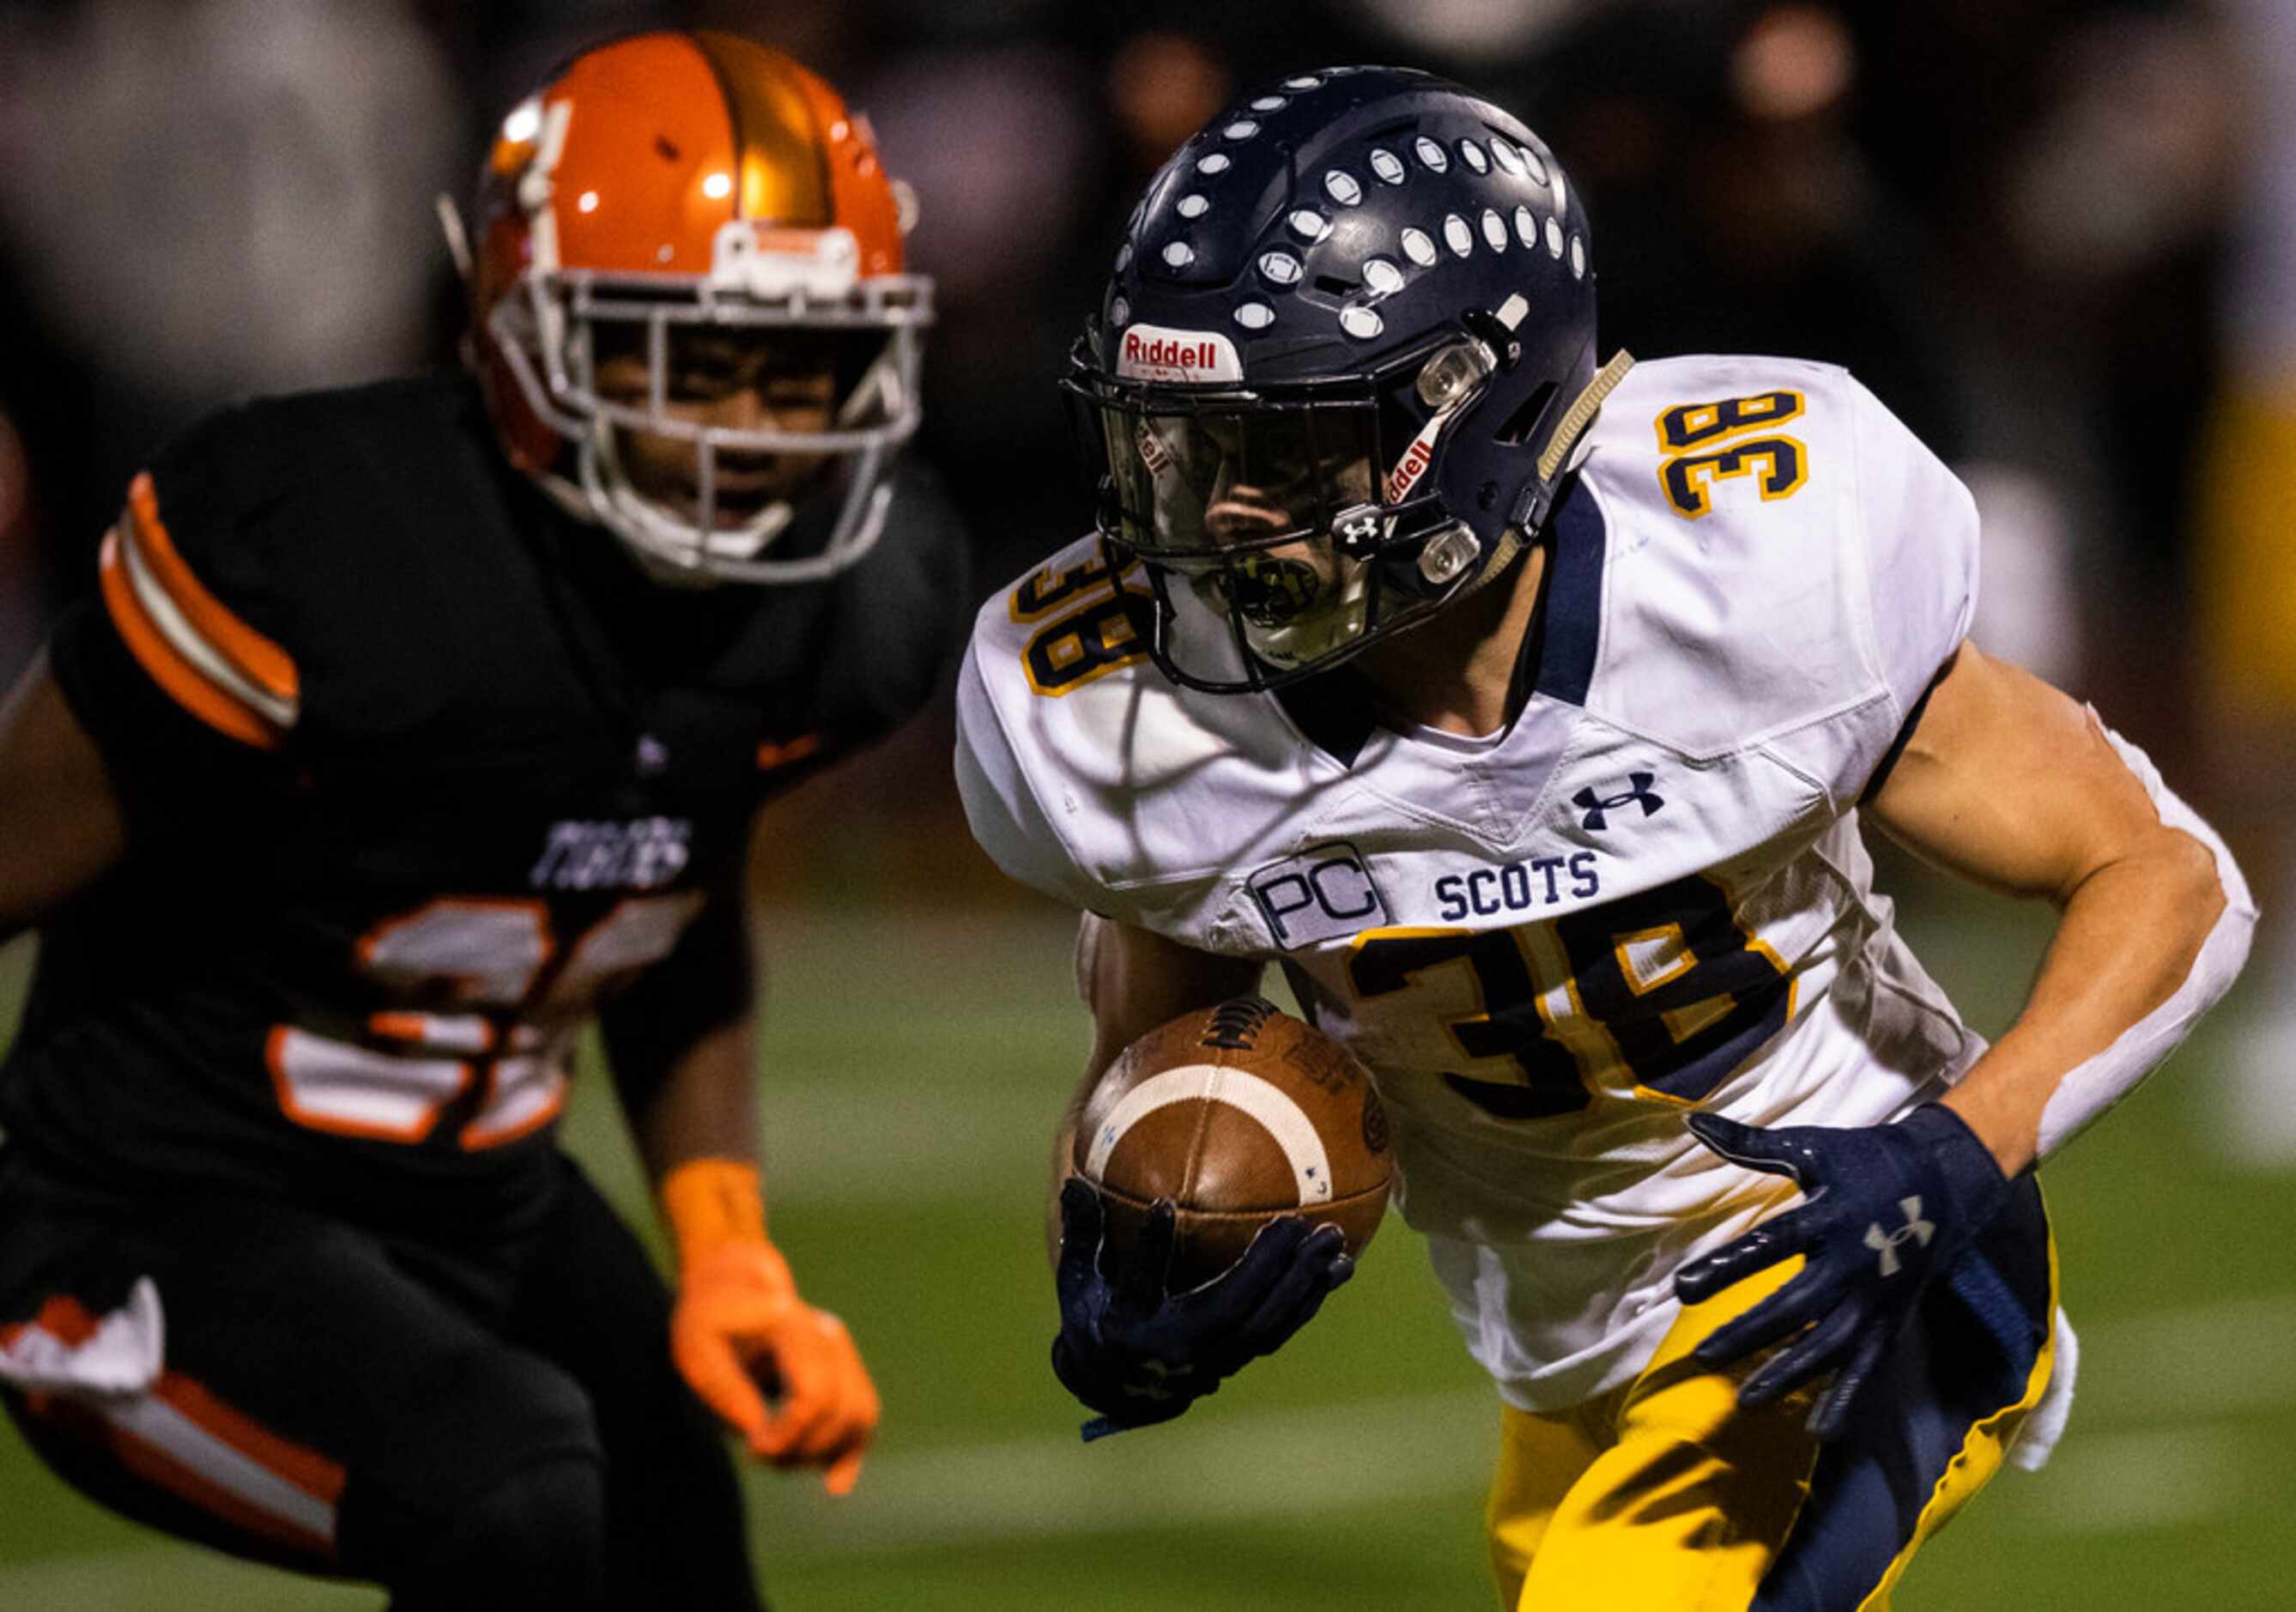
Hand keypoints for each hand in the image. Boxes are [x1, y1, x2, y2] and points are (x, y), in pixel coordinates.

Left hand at [671, 1241, 878, 1493]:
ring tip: (780, 1457)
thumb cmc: (708, 1325)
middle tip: (758, 1453)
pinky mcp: (848, 1370)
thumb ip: (731, 1397)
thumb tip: (767, 1442)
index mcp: (791, 1325)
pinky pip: (864, 1416)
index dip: (788, 1435)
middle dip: (803, 1448)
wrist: (732, 1293)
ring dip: (823, 1452)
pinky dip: (850, 1450)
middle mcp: (828, 1335)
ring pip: (859, 1417)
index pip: (814, 1394)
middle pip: (840, 1410)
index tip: (751, 1447)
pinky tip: (834, 1484)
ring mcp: (844, 1352)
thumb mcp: (697, 1356)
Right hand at [1051, 1177, 1354, 1440]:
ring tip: (1334, 1246)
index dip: (1152, 1249)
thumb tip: (1073, 1184)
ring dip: (1303, 1286)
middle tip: (1303, 1226)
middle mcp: (1175, 1352)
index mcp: (1129, 1327)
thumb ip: (1081, 1235)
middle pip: (1228, 1311)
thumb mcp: (1077, 1278)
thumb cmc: (1093, 1315)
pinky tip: (1335, 1272)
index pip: (1139, 1285)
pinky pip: (1278, 1331)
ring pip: (1264, 1326)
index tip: (1166, 1207)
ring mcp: (1211, 1362)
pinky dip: (1308, 1302)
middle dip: (1270, 1270)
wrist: (1112, 1384)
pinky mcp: (1236, 1360)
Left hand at [1671, 1103, 2011, 1439]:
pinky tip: (1819, 1431)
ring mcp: (1876, 1297)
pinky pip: (1868, 1365)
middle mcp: (1855, 1261)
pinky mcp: (1891, 1319)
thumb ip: (1750, 1144)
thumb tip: (1691, 1120)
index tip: (1681, 1288)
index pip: (1770, 1243)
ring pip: (1831, 1344)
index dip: (1726, 1266)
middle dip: (1749, 1332)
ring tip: (1745, 1399)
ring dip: (1789, 1374)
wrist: (1944, 1180)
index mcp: (1831, 1215)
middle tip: (1703, 1354)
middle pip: (1798, 1305)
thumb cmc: (1863, 1160)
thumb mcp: (1811, 1145)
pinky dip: (1848, 1399)